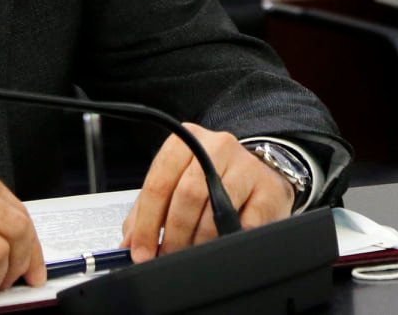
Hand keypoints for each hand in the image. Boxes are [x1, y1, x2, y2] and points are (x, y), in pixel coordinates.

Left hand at [119, 125, 295, 261]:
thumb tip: (129, 243)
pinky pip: (243, 224)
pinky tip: (219, 245)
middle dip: (173, 235)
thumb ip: (149, 210)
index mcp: (187, 141)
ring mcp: (246, 165)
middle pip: (187, 195)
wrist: (259, 175)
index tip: (141, 251)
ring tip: (190, 253)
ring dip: (198, 242)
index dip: (147, 221)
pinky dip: (227, 241)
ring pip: (214, 211)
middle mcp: (217, 146)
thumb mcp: (177, 183)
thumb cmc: (213, 179)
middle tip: (167, 255)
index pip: (159, 181)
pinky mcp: (268, 189)